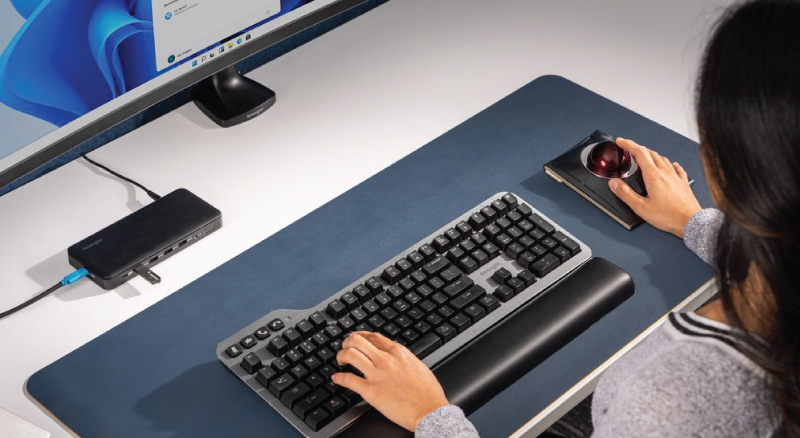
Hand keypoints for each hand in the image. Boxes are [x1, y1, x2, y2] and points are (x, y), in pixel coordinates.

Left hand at [332, 331, 447, 430]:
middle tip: (344, 349)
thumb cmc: (428, 393)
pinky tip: (337, 378)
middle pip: (358, 341)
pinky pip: (348, 380)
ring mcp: (377, 374)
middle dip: (347, 343)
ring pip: (350, 355)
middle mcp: (386, 360)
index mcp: (398, 352)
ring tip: (340, 361)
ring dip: (341, 356)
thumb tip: (397, 360)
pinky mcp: (370, 391)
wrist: (429, 410)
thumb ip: (404, 360)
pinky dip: (339, 378)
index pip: (373, 337)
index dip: (361, 335)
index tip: (355, 337)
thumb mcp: (418, 366)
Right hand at [608, 138, 700, 237]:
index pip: (639, 153)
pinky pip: (676, 168)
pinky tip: (670, 165)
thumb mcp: (641, 207)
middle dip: (638, 149)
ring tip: (645, 157)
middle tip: (629, 150)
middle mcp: (665, 173)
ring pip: (662, 159)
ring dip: (651, 155)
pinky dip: (669, 164)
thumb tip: (614, 183)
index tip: (621, 141)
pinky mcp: (683, 183)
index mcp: (653, 176)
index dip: (628, 144)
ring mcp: (676, 177)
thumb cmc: (669, 216)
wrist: (691, 221)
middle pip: (650, 153)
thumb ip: (625, 194)